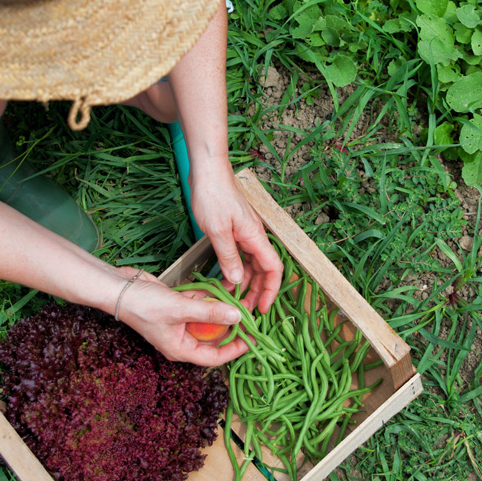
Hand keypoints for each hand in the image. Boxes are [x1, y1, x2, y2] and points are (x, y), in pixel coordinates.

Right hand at [115, 269, 251, 366]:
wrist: (118, 288)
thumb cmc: (142, 305)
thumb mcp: (179, 309)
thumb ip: (209, 313)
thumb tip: (237, 317)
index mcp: (181, 349)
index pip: (215, 357)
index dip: (236, 350)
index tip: (253, 340)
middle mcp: (181, 339)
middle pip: (214, 338)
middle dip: (231, 326)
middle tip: (249, 314)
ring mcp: (179, 323)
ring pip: (207, 319)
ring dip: (220, 308)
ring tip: (239, 297)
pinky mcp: (176, 307)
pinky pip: (198, 304)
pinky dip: (208, 296)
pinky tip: (219, 287)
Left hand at [189, 165, 282, 313]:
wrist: (207, 170)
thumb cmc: (213, 195)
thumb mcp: (217, 230)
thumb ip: (228, 256)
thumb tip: (238, 280)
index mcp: (255, 236)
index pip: (274, 269)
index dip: (271, 290)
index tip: (262, 308)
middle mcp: (254, 236)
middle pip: (263, 270)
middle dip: (256, 291)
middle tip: (243, 310)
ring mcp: (244, 232)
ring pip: (251, 263)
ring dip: (244, 282)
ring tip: (231, 298)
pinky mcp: (233, 229)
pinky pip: (239, 254)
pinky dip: (234, 268)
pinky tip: (224, 278)